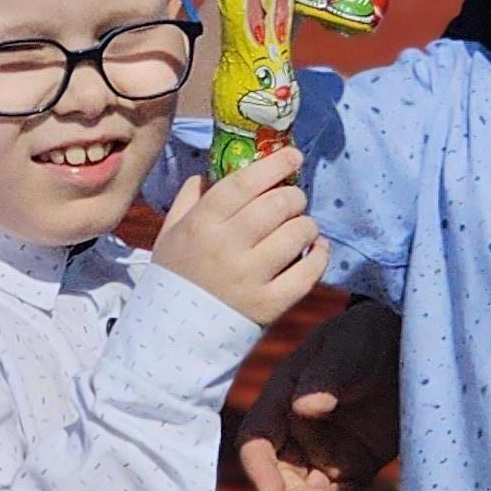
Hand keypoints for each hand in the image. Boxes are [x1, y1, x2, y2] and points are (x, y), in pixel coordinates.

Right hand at [153, 143, 329, 333]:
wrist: (173, 334)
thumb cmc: (175, 276)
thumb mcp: (171, 232)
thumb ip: (191, 197)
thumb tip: (214, 171)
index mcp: (202, 224)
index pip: (244, 183)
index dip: (274, 165)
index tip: (293, 156)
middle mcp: (227, 247)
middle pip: (278, 205)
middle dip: (294, 196)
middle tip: (294, 200)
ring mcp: (250, 277)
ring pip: (297, 234)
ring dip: (307, 225)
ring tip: (302, 227)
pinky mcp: (269, 304)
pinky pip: (308, 273)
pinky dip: (320, 256)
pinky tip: (317, 249)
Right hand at [237, 292, 401, 490]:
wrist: (409, 344)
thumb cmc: (366, 337)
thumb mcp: (347, 348)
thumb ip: (326, 376)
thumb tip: (303, 408)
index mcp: (282, 400)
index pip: (257, 440)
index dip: (259, 469)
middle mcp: (297, 432)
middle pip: (281, 476)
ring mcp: (325, 452)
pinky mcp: (355, 466)